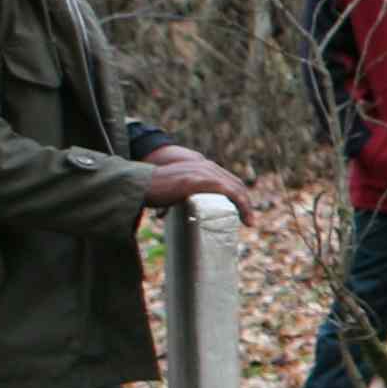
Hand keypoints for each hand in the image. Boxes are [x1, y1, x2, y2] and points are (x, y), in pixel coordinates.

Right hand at [141, 146, 255, 219]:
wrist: (138, 184)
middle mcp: (206, 166)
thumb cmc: (151, 190)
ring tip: (248, 221)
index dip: (238, 195)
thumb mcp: (174, 190)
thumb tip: (172, 215)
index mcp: (200, 167)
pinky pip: (230, 192)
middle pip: (236, 183)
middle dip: (245, 202)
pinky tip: (245, 217)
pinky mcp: (201, 181)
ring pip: (236, 188)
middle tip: (248, 219)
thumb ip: (181, 196)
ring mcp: (204, 172)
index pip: (228, 179)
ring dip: (246, 206)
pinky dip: (241, 204)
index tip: (241, 211)